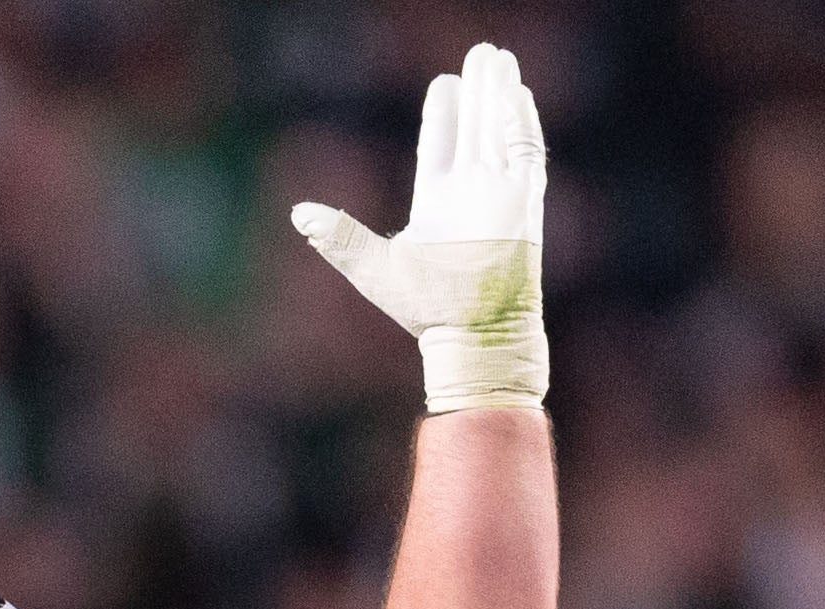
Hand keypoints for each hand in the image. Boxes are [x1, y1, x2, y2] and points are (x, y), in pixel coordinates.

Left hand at [291, 41, 548, 413]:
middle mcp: (471, 195)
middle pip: (475, 130)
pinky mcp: (523, 205)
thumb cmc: (426, 312)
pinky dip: (519, 123)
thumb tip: (299, 214)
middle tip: (482, 54)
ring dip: (500, 96)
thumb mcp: (373, 269)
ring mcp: (499, 198)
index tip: (445, 82)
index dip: (444, 113)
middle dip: (478, 92)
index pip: (442, 146)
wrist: (471, 337)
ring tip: (499, 59)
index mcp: (438, 204)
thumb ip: (340, 239)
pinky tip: (516, 94)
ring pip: (501, 132)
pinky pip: (525, 154)